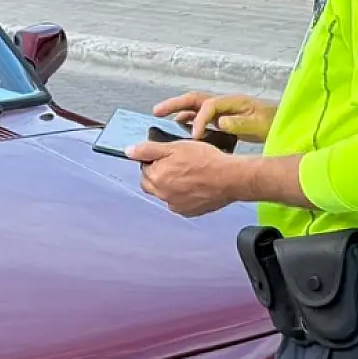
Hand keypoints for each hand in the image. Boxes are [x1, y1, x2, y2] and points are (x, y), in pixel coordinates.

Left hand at [126, 139, 244, 216]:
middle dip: (158, 174)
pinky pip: (178, 203)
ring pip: (165, 194)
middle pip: (151, 184)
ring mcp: (175, 205)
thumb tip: (128, 151)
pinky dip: (182, 195)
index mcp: (156, 177)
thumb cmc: (205, 160)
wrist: (229, 178)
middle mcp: (162, 194)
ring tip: (189, 175)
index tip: (169, 157)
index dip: (155, 160)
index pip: (145, 168)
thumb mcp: (175, 147)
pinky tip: (194, 186)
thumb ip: (149, 150)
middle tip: (177, 165)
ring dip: (170, 186)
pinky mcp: (188, 212)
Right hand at [152, 91, 276, 144]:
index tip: (195, 136)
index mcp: (231, 102)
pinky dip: (188, 120)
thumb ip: (240, 123)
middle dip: (175, 104)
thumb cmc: (270, 122)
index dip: (199, 120)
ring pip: (194, 107)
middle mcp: (222, 103)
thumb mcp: (258, 124)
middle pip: (194, 99)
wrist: (278, 122)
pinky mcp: (221, 118)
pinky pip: (200, 116)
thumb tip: (220, 122)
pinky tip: (180, 127)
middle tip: (157, 111)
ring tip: (161, 117)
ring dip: (178, 110)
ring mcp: (221, 109)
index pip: (208, 106)